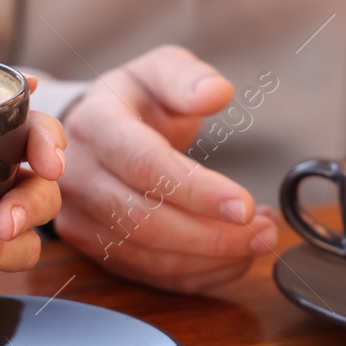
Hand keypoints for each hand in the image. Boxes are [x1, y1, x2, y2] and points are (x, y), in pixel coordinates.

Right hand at [55, 45, 278, 292]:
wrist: (91, 132)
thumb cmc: (135, 101)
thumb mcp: (159, 71)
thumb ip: (187, 78)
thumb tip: (217, 92)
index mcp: (95, 126)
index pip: (145, 166)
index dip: (197, 191)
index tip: (246, 205)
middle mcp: (78, 178)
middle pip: (146, 222)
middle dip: (213, 235)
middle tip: (267, 230)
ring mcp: (82, 219)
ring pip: (149, 256)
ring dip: (212, 258)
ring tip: (260, 240)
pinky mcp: (96, 249)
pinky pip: (152, 274)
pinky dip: (201, 273)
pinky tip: (236, 257)